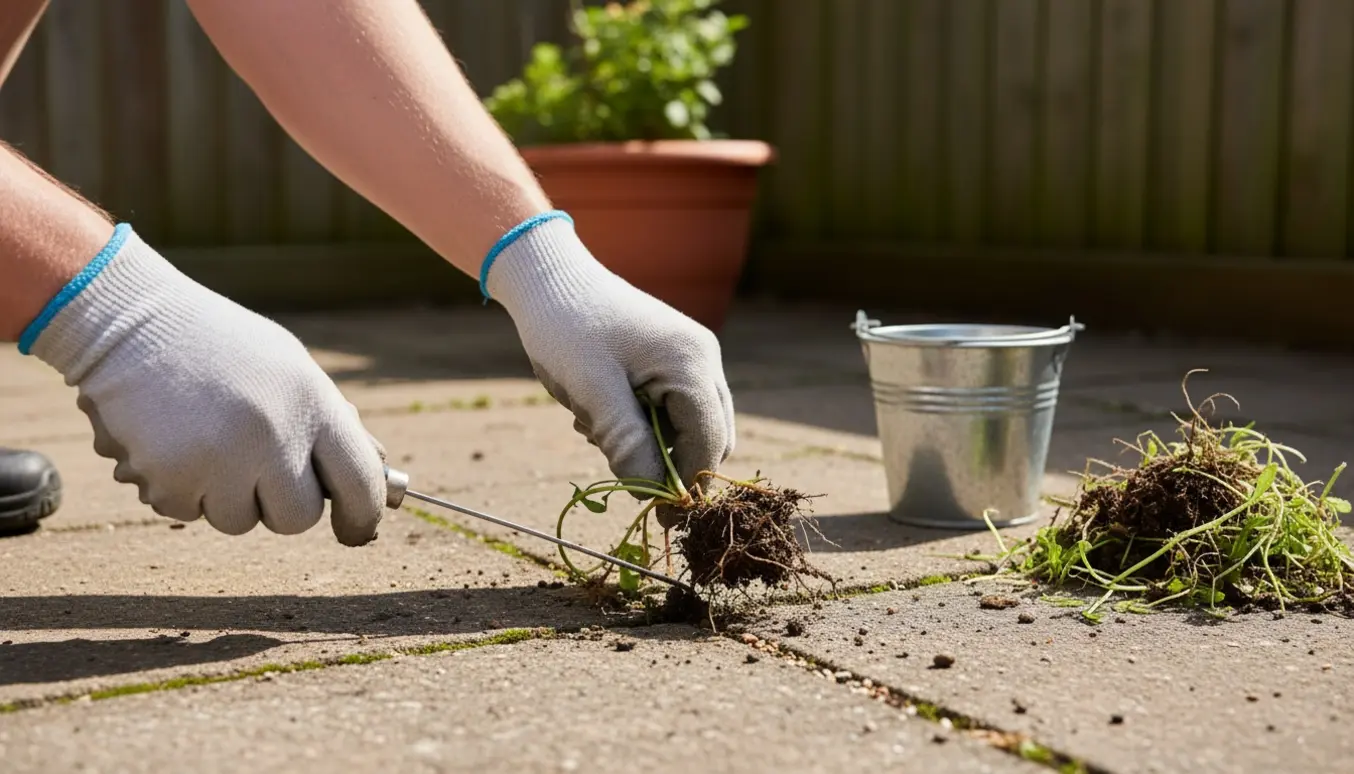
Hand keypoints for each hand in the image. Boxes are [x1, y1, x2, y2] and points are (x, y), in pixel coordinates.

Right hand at [23, 224, 387, 544]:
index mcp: (313, 402)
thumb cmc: (223, 348)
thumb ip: (332, 423)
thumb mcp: (291, 370)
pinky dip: (181, 489)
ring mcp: (220, 458)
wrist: (130, 322)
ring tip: (207, 440)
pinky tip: (172, 440)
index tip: (355, 530)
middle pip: (300, 518)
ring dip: (226, 496)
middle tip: (259, 471)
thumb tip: (378, 474)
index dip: (363, 516)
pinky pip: (187, 513)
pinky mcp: (170, 476)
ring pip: (240, 522)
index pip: (361, 482)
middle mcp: (273, 433)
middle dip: (282, 506)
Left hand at [484, 213, 734, 508]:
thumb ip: (626, 440)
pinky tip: (601, 413)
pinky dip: (643, 425)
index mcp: (691, 363)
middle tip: (620, 474)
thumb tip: (652, 493)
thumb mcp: (591, 389)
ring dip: (650, 445)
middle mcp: (703, 358)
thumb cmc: (565, 326)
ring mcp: (691, 357)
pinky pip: (672, 410)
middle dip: (669, 464)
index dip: (686, 485)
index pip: (709, 442)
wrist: (547, 276)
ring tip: (596, 428)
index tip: (658, 518)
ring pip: (689, 427)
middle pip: (709, 438)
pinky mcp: (672, 359)